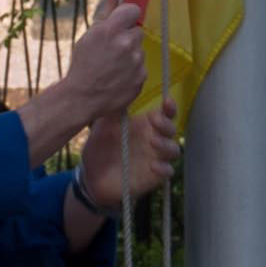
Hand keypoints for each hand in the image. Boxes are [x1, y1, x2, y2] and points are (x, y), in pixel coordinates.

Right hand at [18, 2, 148, 160]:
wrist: (82, 97)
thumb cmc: (82, 65)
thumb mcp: (89, 36)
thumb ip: (106, 13)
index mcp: (111, 29)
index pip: (133, 10)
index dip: (126, 17)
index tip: (120, 24)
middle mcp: (127, 43)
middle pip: (136, 31)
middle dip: (127, 38)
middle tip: (111, 50)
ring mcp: (136, 61)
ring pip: (139, 50)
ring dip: (130, 55)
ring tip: (112, 67)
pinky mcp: (142, 77)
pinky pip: (141, 67)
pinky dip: (132, 71)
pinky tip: (117, 77)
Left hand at [70, 93, 161, 212]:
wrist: (91, 175)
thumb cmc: (100, 146)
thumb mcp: (103, 126)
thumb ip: (112, 110)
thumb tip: (118, 90)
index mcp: (145, 126)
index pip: (164, 114)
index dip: (169, 108)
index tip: (167, 101)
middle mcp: (154, 140)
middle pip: (171, 130)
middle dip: (167, 125)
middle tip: (155, 122)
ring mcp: (156, 158)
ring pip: (174, 150)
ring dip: (167, 145)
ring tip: (153, 142)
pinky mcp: (154, 176)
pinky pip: (168, 172)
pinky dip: (164, 168)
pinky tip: (153, 166)